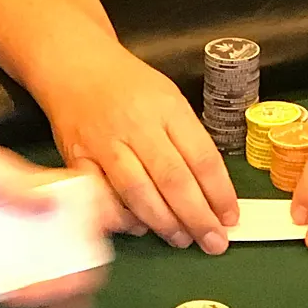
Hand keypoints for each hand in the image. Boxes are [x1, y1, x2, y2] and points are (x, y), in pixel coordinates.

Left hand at [0, 146, 111, 307]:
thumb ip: (15, 184)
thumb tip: (54, 204)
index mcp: (33, 191)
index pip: (79, 202)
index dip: (99, 216)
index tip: (106, 231)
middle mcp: (27, 222)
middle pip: (71, 246)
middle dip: (82, 265)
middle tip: (78, 279)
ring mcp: (8, 249)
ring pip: (48, 274)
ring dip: (58, 288)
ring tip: (49, 294)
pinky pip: (14, 291)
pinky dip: (29, 299)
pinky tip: (27, 300)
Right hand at [35, 44, 238, 253]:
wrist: (75, 66)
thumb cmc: (128, 86)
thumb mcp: (168, 97)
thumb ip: (185, 138)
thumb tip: (209, 190)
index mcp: (167, 107)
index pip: (202, 157)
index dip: (220, 193)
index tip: (231, 218)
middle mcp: (137, 125)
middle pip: (173, 179)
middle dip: (198, 217)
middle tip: (214, 242)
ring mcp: (105, 143)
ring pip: (138, 192)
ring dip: (164, 223)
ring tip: (182, 239)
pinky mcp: (77, 159)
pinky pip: (101, 196)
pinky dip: (122, 217)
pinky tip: (139, 227)